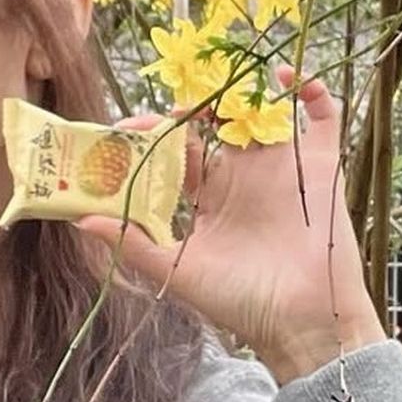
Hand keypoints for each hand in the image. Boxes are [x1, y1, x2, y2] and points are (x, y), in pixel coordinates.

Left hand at [74, 64, 386, 382]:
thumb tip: (80, 222)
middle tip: (175, 98)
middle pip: (217, 124)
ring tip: (223, 80)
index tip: (128, 128)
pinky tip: (288, 78)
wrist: (303, 323)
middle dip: (195, 105)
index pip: (176, 151)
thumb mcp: (179, 272)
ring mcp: (282, 169)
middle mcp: (243, 177)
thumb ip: (134, 244)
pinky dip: (311, 92)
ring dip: (245, 91)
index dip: (153, 134)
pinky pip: (321, 119)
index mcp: (209, 197)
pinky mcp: (320, 166)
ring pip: (263, 114)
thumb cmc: (241, 303)